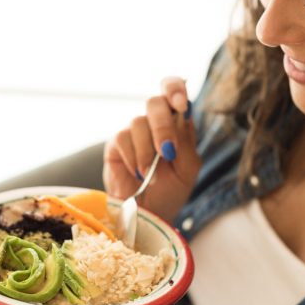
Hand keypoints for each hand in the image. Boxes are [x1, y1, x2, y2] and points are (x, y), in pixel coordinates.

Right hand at [103, 77, 201, 221]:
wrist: (149, 215)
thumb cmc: (170, 191)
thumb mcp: (188, 169)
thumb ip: (187, 143)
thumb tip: (180, 117)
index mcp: (176, 122)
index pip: (174, 89)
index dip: (175, 89)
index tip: (181, 105)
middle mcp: (154, 122)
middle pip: (155, 101)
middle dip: (163, 126)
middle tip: (167, 152)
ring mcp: (134, 132)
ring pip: (138, 122)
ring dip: (148, 152)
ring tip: (152, 175)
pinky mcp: (116, 144)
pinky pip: (123, 139)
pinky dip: (133, 158)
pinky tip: (138, 174)